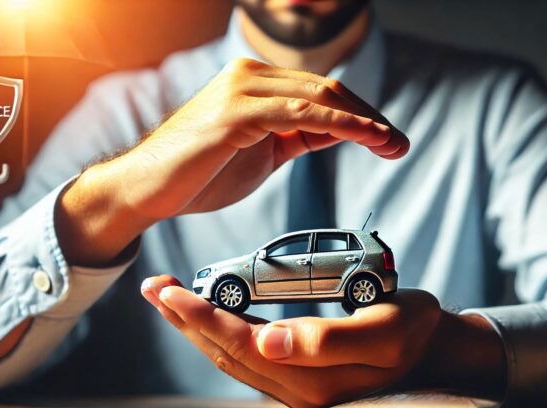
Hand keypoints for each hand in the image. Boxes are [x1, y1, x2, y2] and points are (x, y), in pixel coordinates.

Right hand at [56, 59, 408, 265]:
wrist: (148, 190)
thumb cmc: (199, 174)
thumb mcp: (263, 153)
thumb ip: (297, 136)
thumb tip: (339, 131)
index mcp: (255, 85)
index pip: (321, 93)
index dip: (360, 114)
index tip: (387, 140)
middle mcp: (249, 78)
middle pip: (327, 90)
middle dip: (370, 117)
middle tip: (398, 144)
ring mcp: (241, 91)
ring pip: (320, 97)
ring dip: (364, 121)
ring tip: (391, 144)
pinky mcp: (235, 111)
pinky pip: (300, 114)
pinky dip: (340, 124)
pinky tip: (366, 136)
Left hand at [140, 275, 505, 407]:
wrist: (431, 351)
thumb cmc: (411, 332)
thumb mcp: (382, 331)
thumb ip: (328, 341)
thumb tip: (269, 342)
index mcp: (313, 378)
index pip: (242, 346)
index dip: (204, 319)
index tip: (172, 292)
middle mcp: (297, 389)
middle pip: (227, 353)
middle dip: (187, 320)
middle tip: (155, 287)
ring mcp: (296, 386)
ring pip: (231, 356)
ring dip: (197, 327)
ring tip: (169, 298)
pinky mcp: (297, 376)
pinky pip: (246, 356)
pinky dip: (220, 333)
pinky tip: (207, 315)